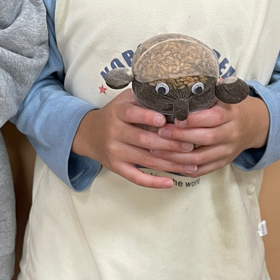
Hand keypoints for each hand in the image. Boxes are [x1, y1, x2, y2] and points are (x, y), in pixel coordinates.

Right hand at [73, 91, 200, 189]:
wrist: (90, 134)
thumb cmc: (115, 115)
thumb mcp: (125, 100)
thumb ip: (144, 98)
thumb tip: (175, 96)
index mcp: (118, 112)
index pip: (132, 114)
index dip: (147, 117)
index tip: (164, 120)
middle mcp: (114, 132)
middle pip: (143, 139)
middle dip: (169, 144)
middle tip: (189, 146)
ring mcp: (115, 151)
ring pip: (145, 159)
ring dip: (170, 164)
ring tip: (190, 165)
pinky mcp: (116, 167)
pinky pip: (136, 177)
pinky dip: (153, 182)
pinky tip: (170, 183)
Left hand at [150, 95, 269, 176]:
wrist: (254, 125)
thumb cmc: (231, 107)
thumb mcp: (225, 94)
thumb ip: (210, 88)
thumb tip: (189, 75)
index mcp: (230, 114)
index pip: (212, 118)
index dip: (193, 119)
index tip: (174, 118)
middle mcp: (231, 133)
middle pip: (206, 138)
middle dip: (180, 137)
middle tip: (160, 133)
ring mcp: (228, 150)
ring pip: (202, 158)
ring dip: (178, 157)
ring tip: (157, 151)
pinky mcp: (224, 162)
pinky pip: (205, 169)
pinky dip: (188, 169)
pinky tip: (171, 165)